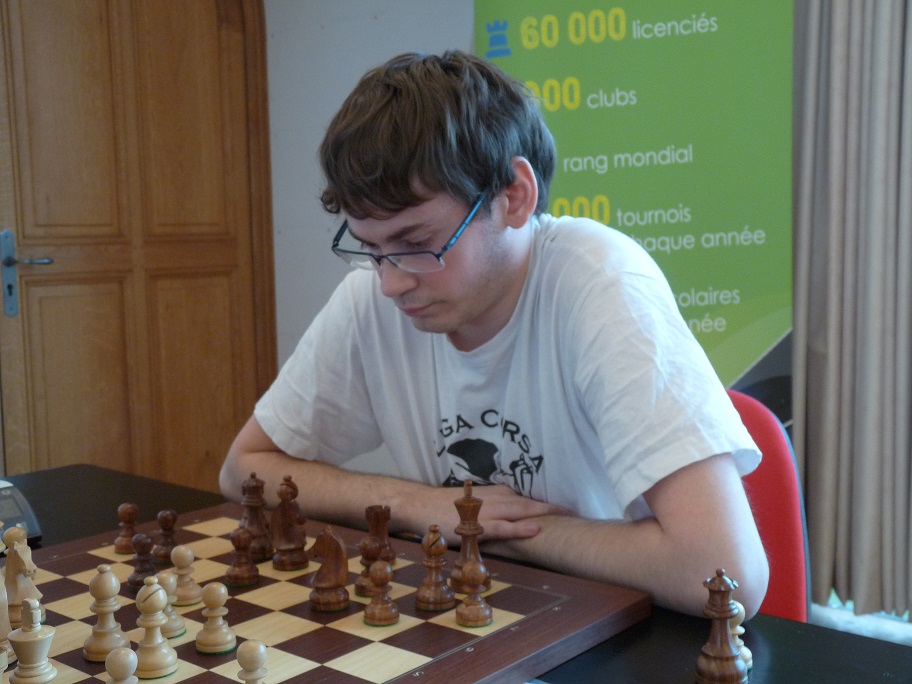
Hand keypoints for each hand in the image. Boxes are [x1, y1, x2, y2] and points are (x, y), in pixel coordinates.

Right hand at [406, 484, 569, 544]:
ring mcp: (488, 512)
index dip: (549, 501)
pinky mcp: (478, 526)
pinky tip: (536, 529)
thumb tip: (519, 511)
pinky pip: (504, 527)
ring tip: (567, 518)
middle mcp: (496, 499)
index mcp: (497, 493)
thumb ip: (497, 504)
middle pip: (531, 502)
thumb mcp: (477, 501)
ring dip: (545, 513)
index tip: (570, 505)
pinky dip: (520, 528)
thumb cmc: (448, 505)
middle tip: (579, 511)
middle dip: (555, 507)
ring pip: (522, 511)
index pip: (528, 496)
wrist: (421, 504)